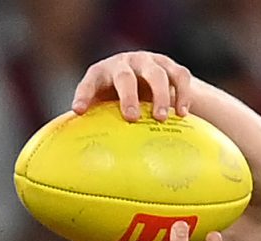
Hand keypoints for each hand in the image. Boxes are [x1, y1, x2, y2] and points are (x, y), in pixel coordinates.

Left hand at [74, 49, 192, 120]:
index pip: (90, 82)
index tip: (78, 111)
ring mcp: (149, 62)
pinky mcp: (170, 66)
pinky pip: (180, 77)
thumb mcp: (104, 108)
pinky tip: (182, 114)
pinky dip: (182, 95)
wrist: (148, 81)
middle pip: (125, 77)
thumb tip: (79, 158)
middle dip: (128, 97)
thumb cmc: (117, 102)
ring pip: (156, 74)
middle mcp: (124, 63)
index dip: (84, 94)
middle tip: (131, 118)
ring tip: (161, 119)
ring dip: (159, 96)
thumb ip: (94, 123)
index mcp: (102, 73)